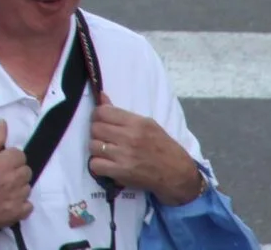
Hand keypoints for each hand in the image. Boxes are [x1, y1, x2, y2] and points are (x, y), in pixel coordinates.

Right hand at [0, 122, 32, 235]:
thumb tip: (4, 123)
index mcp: (3, 163)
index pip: (20, 155)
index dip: (10, 156)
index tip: (0, 161)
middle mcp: (13, 180)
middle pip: (26, 171)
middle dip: (15, 169)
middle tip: (0, 174)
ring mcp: (16, 199)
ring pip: (27, 187)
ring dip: (18, 186)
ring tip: (2, 188)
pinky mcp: (15, 214)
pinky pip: (29, 206)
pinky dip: (21, 203)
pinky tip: (8, 201)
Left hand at [89, 95, 204, 204]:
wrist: (178, 174)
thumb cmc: (163, 147)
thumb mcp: (148, 125)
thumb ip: (122, 113)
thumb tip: (100, 96)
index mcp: (137, 123)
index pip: (102, 112)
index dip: (97, 116)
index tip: (101, 122)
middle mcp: (130, 137)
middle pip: (95, 128)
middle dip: (97, 133)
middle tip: (105, 139)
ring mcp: (124, 155)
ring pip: (92, 146)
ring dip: (97, 150)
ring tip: (108, 152)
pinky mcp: (122, 172)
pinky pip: (95, 165)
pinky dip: (98, 165)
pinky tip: (108, 164)